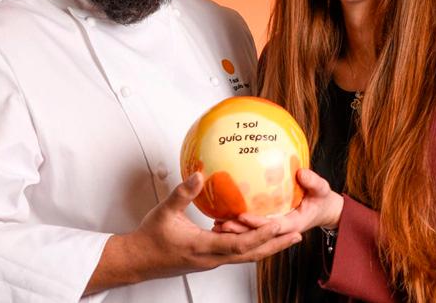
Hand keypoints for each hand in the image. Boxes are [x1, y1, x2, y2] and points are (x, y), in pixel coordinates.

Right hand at [121, 172, 301, 277]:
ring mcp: (211, 261)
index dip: (262, 236)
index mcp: (203, 247)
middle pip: (251, 254)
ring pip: (246, 255)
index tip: (280, 226)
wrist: (138, 260)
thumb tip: (199, 175)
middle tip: (296, 234)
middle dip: (276, 245)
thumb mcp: (165, 212)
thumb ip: (183, 193)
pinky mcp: (209, 258)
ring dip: (267, 246)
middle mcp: (212, 258)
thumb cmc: (150, 239)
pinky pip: (236, 252)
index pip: (240, 244)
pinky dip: (251, 244)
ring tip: (285, 235)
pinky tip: (256, 233)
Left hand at [219, 168, 343, 235]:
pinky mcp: (269, 226)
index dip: (257, 223)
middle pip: (257, 235)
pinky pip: (252, 228)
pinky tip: (223, 217)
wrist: (324, 210)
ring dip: (236, 231)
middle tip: (221, 224)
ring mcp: (274, 230)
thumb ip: (314, 182)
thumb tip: (302, 173)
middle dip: (239, 232)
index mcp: (293, 224)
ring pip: (252, 235)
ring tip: (217, 224)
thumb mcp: (322, 189)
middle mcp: (281, 230)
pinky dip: (239, 225)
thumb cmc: (321, 200)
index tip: (242, 216)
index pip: (272, 227)